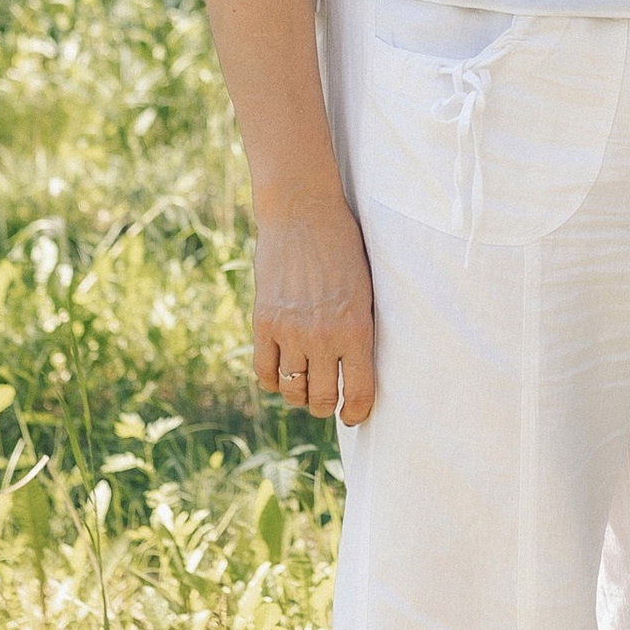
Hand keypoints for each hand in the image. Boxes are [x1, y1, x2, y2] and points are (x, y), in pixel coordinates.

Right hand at [253, 194, 375, 425]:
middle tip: (330, 400)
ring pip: (292, 390)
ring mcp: (289, 331)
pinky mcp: (263, 323)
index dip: (358, 413)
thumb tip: (357, 372)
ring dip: (300, 395)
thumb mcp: (366, 290)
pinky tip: (282, 373)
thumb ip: (360, 331)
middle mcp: (323, 337)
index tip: (354, 415)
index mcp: (356, 329)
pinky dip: (273, 381)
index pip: (360, 394)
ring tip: (306, 386)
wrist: (303, 213)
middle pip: (322, 399)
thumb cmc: (343, 248)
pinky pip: (264, 372)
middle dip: (328, 405)